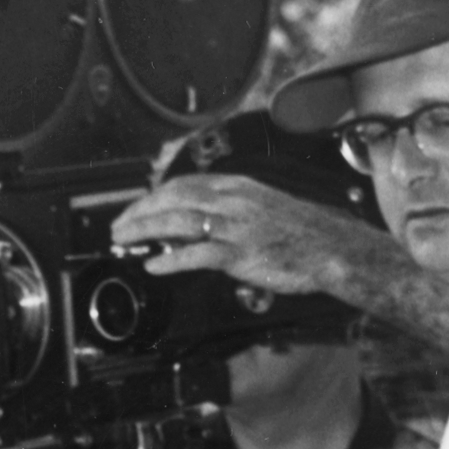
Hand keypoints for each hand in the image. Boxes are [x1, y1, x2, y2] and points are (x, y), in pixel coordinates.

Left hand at [110, 174, 394, 305]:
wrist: (329, 247)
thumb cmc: (298, 232)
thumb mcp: (259, 209)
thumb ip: (227, 212)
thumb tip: (194, 225)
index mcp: (236, 187)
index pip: (184, 185)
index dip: (154, 196)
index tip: (136, 209)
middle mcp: (232, 201)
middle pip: (173, 199)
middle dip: (140, 212)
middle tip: (118, 227)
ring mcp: (235, 227)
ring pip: (178, 222)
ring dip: (145, 231)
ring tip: (124, 241)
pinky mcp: (240, 254)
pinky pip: (197, 254)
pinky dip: (171, 259)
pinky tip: (154, 264)